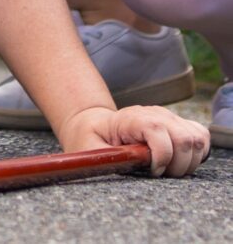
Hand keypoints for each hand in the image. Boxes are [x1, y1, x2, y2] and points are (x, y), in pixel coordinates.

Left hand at [57, 106, 209, 176]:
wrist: (96, 126)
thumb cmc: (92, 141)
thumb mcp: (88, 150)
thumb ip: (104, 158)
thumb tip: (120, 165)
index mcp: (131, 119)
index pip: (158, 129)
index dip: (161, 156)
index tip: (153, 172)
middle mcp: (154, 114)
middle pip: (184, 137)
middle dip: (178, 164)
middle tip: (161, 174)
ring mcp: (169, 118)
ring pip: (198, 139)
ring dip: (189, 161)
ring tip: (169, 170)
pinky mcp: (178, 125)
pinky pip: (201, 137)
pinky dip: (196, 154)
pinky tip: (178, 163)